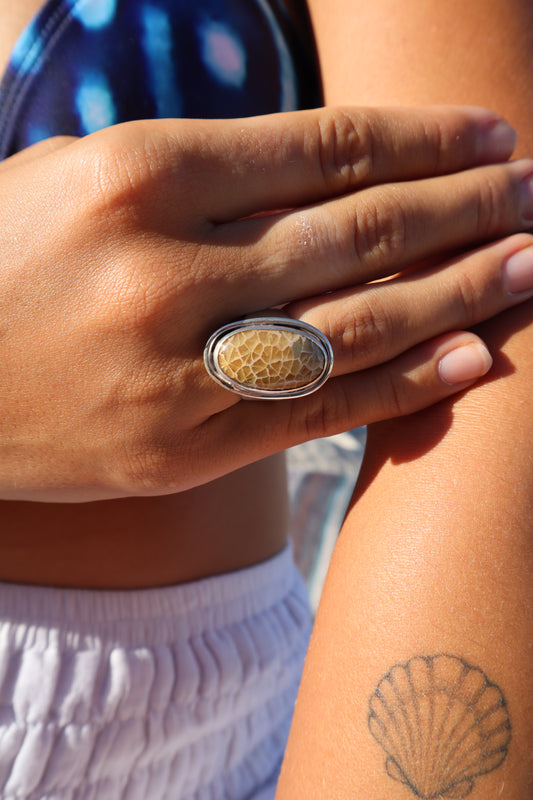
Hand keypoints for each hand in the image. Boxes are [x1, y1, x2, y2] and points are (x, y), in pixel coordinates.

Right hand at [0, 106, 530, 499]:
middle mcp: (166, 272)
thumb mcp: (79, 179)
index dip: (422, 138)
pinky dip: (406, 384)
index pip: (321, 148)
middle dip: (464, 208)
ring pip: (356, 323)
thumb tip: (322, 174)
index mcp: (133, 178)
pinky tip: (478, 357)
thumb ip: (198, 175)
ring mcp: (180, 370)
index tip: (489, 136)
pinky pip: (320, 409)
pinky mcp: (188, 449)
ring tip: (529, 264)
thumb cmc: (4, 262)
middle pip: (358, 232)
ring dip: (459, 292)